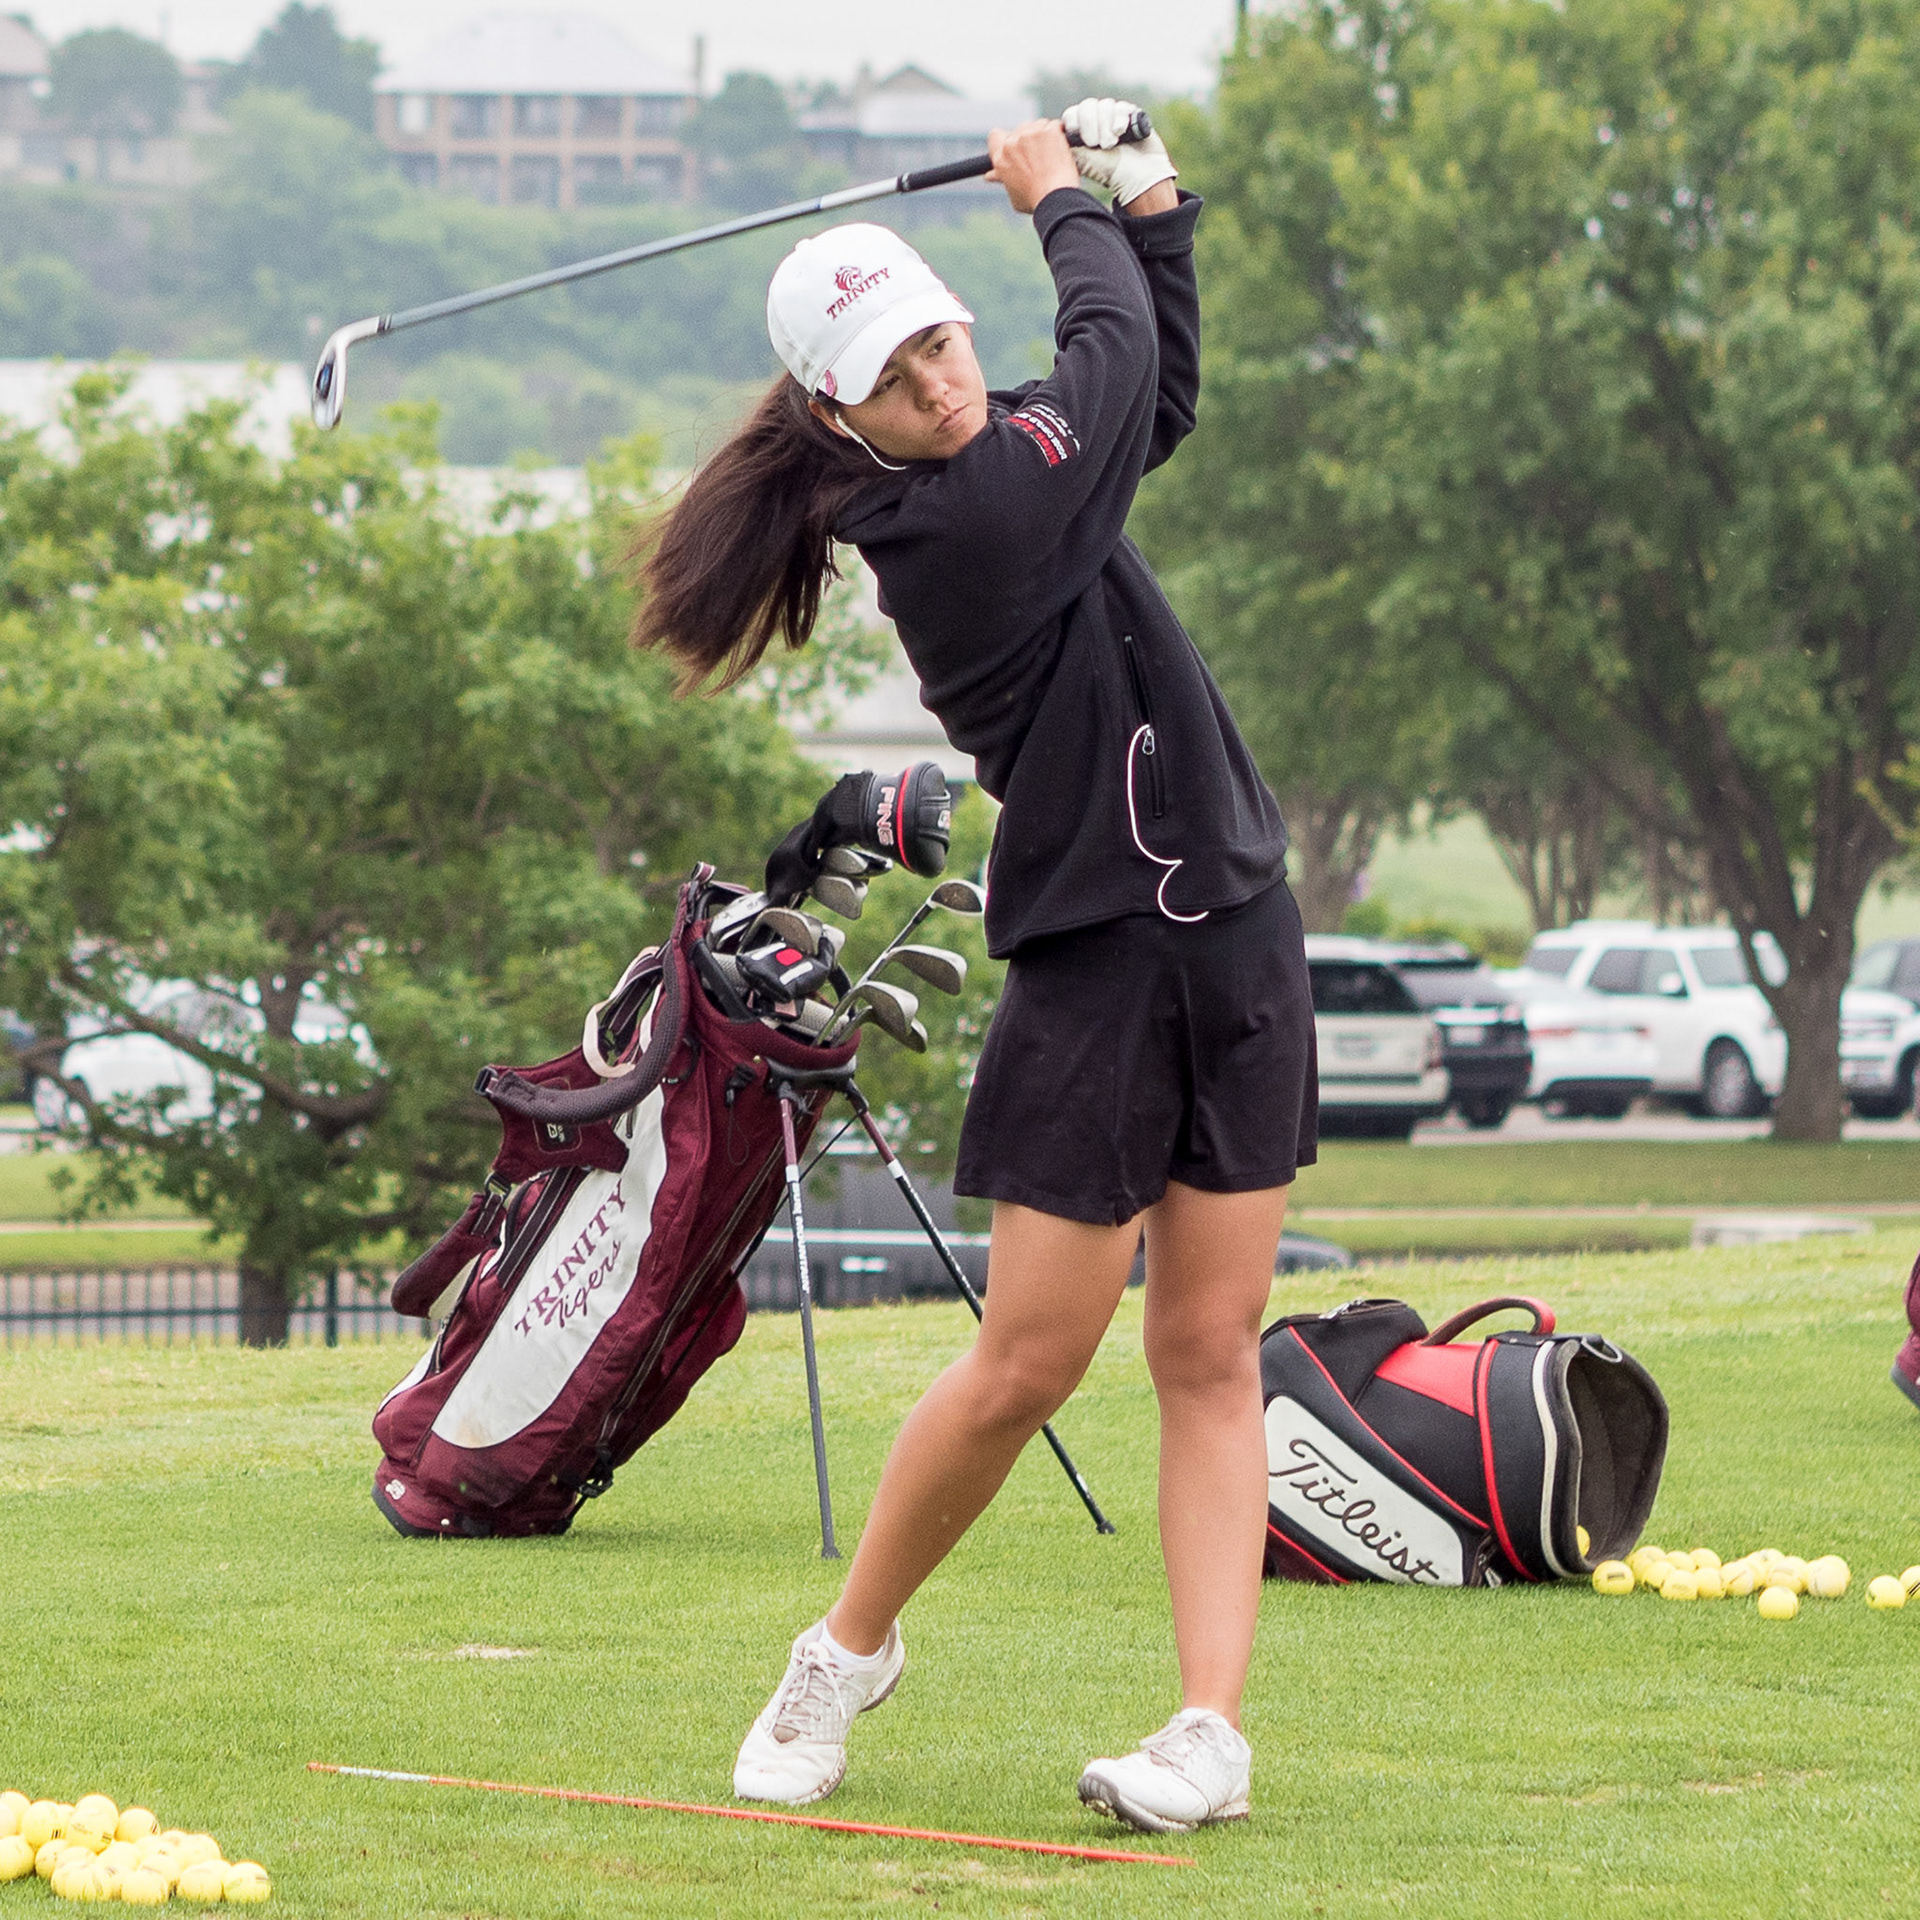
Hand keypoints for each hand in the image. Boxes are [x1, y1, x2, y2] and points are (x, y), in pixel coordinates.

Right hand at [987, 120, 1082, 214]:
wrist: (1055, 199)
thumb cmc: (1035, 201)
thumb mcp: (1013, 193)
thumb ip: (1003, 178)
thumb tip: (990, 176)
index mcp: (1000, 158)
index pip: (995, 136)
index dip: (1006, 139)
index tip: (1016, 146)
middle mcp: (1013, 143)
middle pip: (1020, 129)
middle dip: (1030, 139)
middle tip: (1041, 156)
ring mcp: (1031, 135)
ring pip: (1038, 125)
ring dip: (1045, 135)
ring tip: (1053, 156)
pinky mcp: (1048, 131)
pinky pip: (1055, 125)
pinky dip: (1060, 134)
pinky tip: (1062, 149)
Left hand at [1060, 97, 1176, 207]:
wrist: (1136, 178)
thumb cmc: (1108, 173)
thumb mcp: (1081, 160)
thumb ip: (1066, 145)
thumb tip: (1050, 135)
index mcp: (1081, 131)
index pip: (1072, 114)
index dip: (1076, 123)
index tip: (1084, 141)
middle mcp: (1097, 121)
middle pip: (1087, 106)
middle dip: (1092, 125)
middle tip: (1098, 144)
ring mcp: (1114, 117)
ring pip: (1104, 105)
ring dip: (1106, 125)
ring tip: (1112, 144)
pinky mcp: (1130, 115)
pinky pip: (1121, 106)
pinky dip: (1119, 119)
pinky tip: (1122, 133)